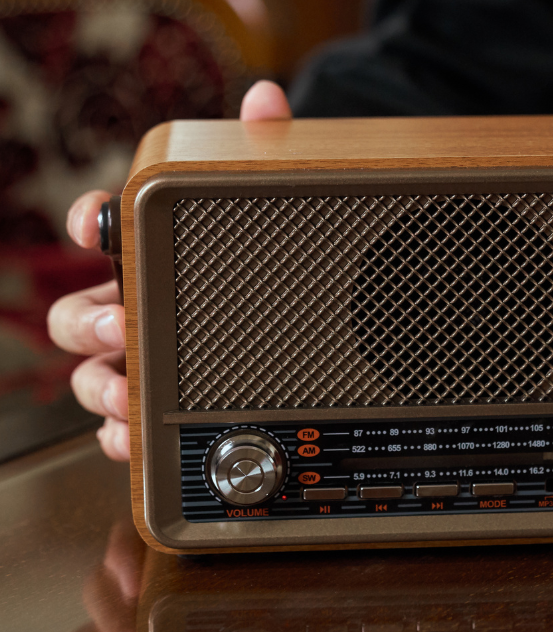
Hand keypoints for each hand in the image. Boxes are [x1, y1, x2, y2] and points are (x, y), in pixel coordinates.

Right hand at [47, 81, 292, 460]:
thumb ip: (267, 156)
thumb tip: (269, 102)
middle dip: (84, 323)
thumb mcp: (273, 216)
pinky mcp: (161, 411)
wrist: (305, 332)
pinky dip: (121, 436)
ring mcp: (144, 364)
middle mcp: (136, 311)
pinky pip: (122, 429)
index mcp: (152, 258)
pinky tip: (134, 437)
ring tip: (127, 398)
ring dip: (99, 389)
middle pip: (75, 318)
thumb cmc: (268, 275)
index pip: (100, 231)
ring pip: (91, 380)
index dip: (87, 221)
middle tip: (114, 327)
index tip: (93, 223)